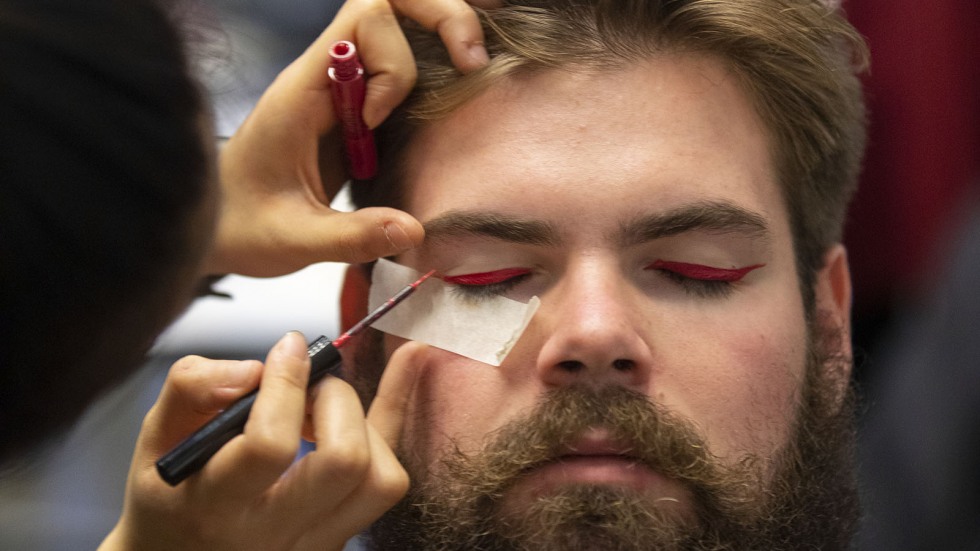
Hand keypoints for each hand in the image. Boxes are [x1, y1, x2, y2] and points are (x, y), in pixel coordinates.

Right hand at [99, 333, 427, 550]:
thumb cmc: (169, 493)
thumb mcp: (156, 438)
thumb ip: (192, 388)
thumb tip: (254, 367)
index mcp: (217, 508)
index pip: (270, 445)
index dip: (286, 385)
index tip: (287, 348)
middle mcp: (275, 535)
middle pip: (345, 462)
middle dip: (334, 400)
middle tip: (307, 385)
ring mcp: (317, 543)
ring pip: (383, 478)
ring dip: (364, 420)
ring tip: (324, 405)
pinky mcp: (343, 535)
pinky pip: (390, 476)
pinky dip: (399, 412)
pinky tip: (408, 360)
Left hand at [207, 0, 498, 276]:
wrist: (220, 226)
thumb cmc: (243, 227)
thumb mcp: (293, 240)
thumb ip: (350, 236)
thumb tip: (415, 231)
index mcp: (304, 90)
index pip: (361, 18)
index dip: (391, 63)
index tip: (379, 121)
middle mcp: (328, 78)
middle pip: (389, 6)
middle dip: (440, 19)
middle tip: (470, 62)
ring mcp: (346, 90)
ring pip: (401, 30)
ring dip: (441, 43)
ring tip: (471, 71)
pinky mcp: (360, 112)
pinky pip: (403, 70)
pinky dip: (434, 73)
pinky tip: (452, 99)